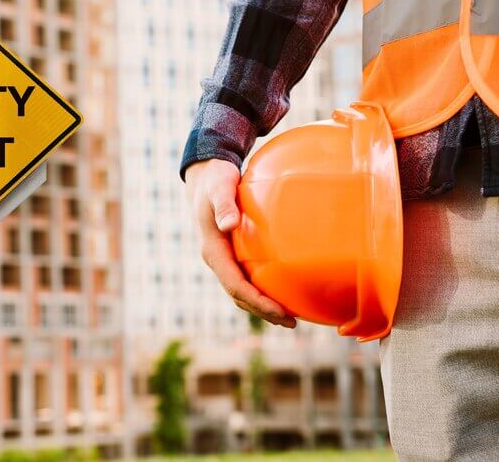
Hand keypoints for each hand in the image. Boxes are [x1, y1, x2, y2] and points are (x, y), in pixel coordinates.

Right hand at [185, 159, 295, 327]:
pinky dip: (262, 291)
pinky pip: (246, 278)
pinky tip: (282, 291)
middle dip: (263, 311)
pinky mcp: (231, 254)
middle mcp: (217, 259)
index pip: (234, 285)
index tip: (279, 312)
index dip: (256, 302)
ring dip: (263, 306)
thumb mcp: (219, 187)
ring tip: (289, 317)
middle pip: (239, 295)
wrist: (206, 175)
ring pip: (242, 291)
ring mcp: (224, 259)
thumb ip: (224, 205)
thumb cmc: (215, 180)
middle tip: (291, 323)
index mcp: (212, 250)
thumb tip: (228, 225)